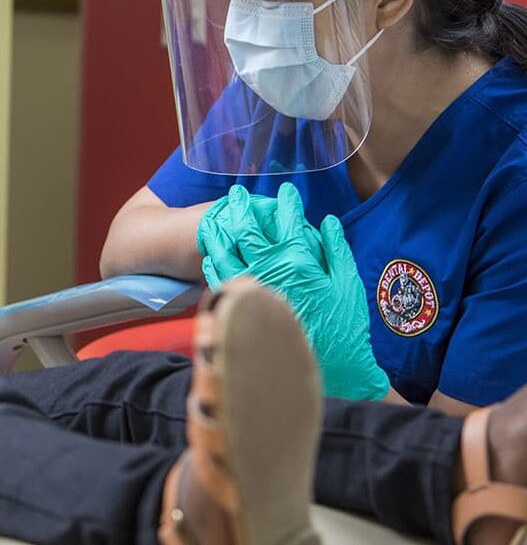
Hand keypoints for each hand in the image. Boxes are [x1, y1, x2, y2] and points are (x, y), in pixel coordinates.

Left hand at [197, 183, 389, 400]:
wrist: (332, 368)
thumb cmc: (344, 326)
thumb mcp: (348, 284)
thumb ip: (336, 249)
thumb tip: (327, 221)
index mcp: (298, 260)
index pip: (287, 220)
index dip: (286, 202)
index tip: (284, 191)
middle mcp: (270, 270)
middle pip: (247, 230)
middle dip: (241, 208)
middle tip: (236, 195)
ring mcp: (250, 288)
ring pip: (226, 251)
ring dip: (219, 231)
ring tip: (214, 218)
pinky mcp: (239, 308)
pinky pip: (219, 279)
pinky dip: (213, 262)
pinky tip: (212, 255)